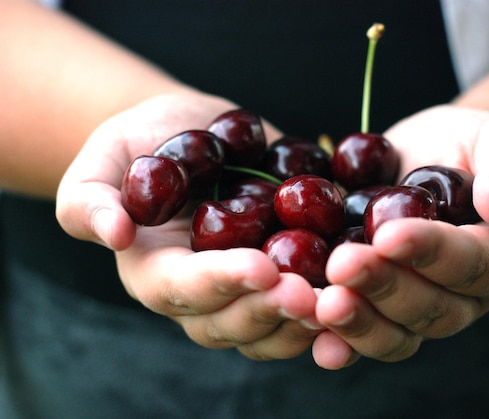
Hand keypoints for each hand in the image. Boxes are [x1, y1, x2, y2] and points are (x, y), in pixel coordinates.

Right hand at [56, 92, 321, 359]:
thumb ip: (89, 198)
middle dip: (272, 311)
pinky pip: (303, 307)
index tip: (263, 267)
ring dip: (307, 321)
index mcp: (155, 273)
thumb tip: (111, 233)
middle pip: (232, 323)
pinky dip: (331, 308)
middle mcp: (201, 296)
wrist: (192, 137)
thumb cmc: (141, 144)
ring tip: (344, 300)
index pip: (184, 289)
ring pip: (272, 328)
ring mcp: (243, 292)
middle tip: (312, 295)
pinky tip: (363, 291)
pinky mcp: (279, 277)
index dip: (222, 283)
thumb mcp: (104, 159)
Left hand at [312, 105, 488, 368]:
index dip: (429, 252)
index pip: (469, 263)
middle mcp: (460, 296)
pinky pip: (365, 337)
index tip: (388, 234)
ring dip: (358, 323)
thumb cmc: (467, 146)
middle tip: (342, 265)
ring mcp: (420, 309)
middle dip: (384, 287)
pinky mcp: (381, 308)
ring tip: (322, 304)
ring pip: (396, 334)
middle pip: (430, 308)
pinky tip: (314, 339)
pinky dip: (340, 344)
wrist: (429, 159)